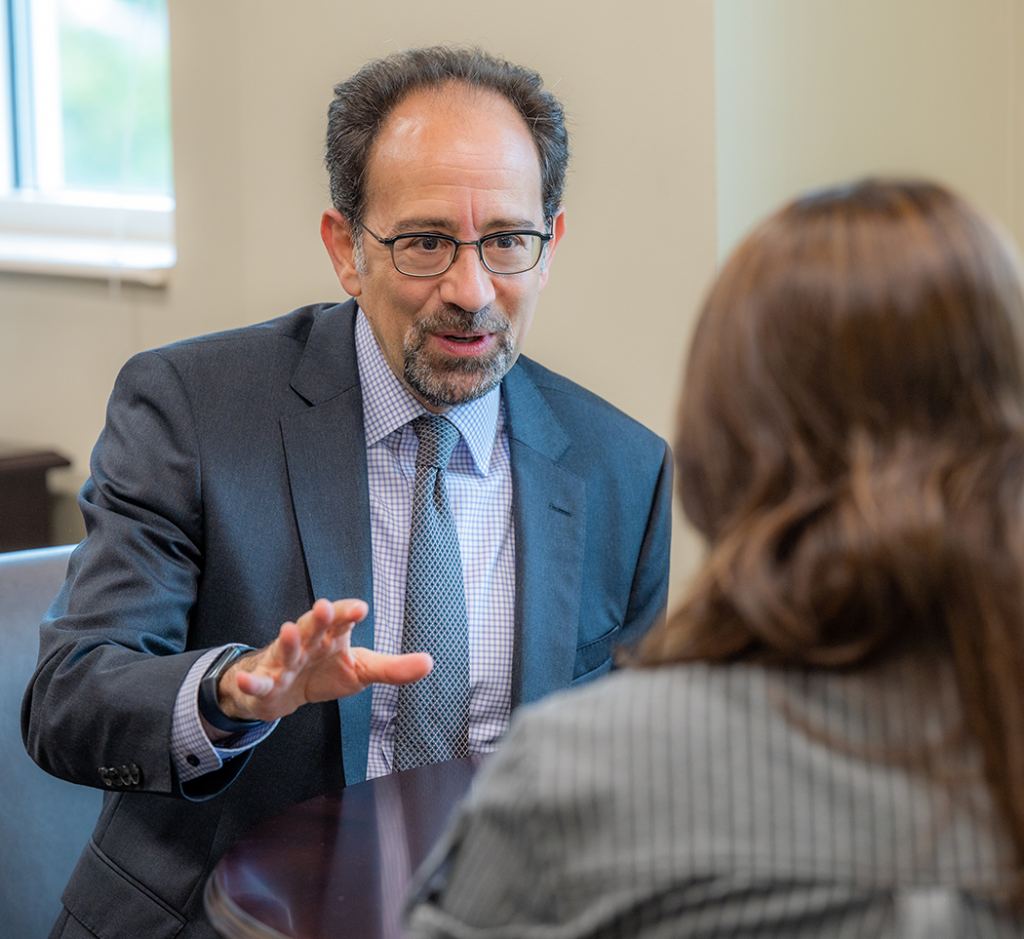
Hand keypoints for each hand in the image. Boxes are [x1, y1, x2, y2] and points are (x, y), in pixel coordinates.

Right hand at [214, 598, 431, 724]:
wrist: (282, 691)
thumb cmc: (324, 671)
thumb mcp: (361, 670)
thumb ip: (392, 668)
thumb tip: (429, 663)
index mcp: (332, 636)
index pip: (342, 620)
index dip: (349, 613)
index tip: (361, 609)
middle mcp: (308, 643)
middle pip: (313, 626)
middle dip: (319, 617)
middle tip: (325, 607)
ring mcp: (284, 662)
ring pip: (285, 650)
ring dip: (287, 640)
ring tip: (289, 629)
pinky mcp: (265, 684)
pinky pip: (258, 683)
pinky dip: (252, 683)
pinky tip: (248, 682)